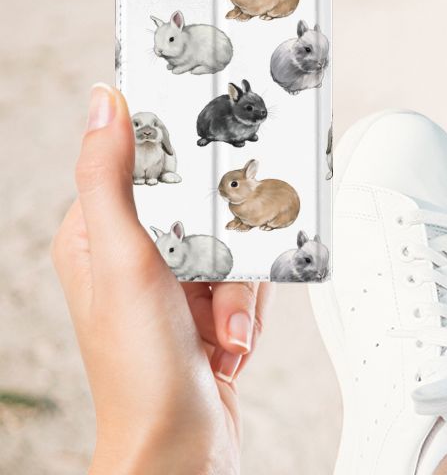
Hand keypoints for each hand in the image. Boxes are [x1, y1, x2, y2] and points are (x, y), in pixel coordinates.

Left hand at [52, 84, 271, 474]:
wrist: (181, 447)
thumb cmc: (140, 372)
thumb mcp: (124, 262)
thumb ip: (111, 180)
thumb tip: (103, 105)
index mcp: (97, 234)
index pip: (145, 163)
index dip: (184, 164)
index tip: (211, 166)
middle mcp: (135, 254)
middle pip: (205, 204)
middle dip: (226, 248)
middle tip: (216, 277)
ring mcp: (174, 282)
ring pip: (235, 242)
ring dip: (239, 289)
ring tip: (221, 328)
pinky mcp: (207, 305)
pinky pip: (250, 278)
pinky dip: (249, 309)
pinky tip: (230, 340)